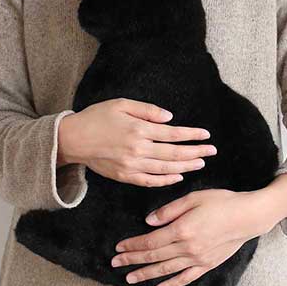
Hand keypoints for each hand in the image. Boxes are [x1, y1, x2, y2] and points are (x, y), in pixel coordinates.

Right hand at [57, 98, 216, 186]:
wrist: (73, 139)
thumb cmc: (97, 117)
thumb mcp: (121, 104)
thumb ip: (147, 110)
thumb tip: (170, 118)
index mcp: (139, 129)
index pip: (173, 134)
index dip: (192, 135)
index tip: (206, 135)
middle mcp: (138, 149)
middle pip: (174, 153)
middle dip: (196, 152)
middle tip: (212, 151)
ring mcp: (132, 165)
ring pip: (165, 169)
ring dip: (186, 166)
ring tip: (200, 163)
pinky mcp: (125, 176)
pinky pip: (150, 181)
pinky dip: (166, 180)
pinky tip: (178, 177)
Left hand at [110, 175, 286, 285]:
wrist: (249, 216)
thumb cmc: (222, 202)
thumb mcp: (194, 198)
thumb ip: (169, 210)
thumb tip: (149, 222)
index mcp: (182, 229)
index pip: (150, 241)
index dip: (132, 246)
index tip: (118, 249)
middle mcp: (188, 248)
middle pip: (154, 256)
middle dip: (132, 260)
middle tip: (115, 264)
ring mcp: (198, 259)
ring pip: (166, 270)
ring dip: (146, 274)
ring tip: (130, 278)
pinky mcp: (207, 265)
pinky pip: (185, 278)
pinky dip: (171, 285)